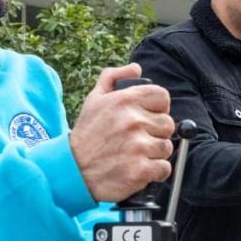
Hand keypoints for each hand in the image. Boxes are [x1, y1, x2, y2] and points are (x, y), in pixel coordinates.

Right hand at [69, 63, 175, 201]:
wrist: (72, 170)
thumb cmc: (87, 134)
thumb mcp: (94, 100)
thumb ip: (113, 78)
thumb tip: (136, 68)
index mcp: (124, 100)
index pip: (162, 97)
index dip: (157, 108)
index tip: (148, 118)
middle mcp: (133, 121)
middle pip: (168, 124)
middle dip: (155, 133)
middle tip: (137, 140)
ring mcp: (138, 146)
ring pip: (166, 147)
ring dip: (154, 153)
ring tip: (134, 155)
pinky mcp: (140, 170)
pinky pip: (164, 168)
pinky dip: (154, 172)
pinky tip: (137, 169)